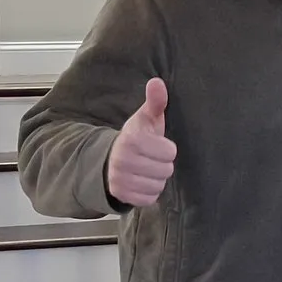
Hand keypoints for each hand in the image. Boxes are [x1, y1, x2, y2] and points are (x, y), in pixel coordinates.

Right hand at [106, 78, 176, 207]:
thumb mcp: (146, 118)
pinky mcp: (121, 194)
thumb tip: (157, 82)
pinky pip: (149, 199)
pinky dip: (149, 192)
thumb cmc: (138, 137)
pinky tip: (142, 181)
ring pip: (158, 185)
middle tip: (152, 158)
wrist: (112, 158)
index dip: (167, 149)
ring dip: (156, 179)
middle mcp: (122, 159)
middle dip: (162, 165)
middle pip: (166, 170)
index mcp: (131, 139)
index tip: (158, 145)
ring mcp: (120, 178)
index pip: (170, 152)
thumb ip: (156, 102)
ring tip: (147, 169)